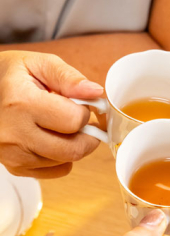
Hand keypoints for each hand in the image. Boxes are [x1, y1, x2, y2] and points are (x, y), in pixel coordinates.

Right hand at [0, 51, 102, 177]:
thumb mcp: (37, 64)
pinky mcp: (16, 167)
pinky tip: (52, 139)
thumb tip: (95, 92)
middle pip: (74, 149)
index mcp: (21, 103)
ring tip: (60, 126)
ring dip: (74, 145)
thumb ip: (68, 77)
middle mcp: (15, 133)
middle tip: (82, 121)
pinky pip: (56, 171)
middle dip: (88, 135)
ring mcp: (14, 154)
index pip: (74, 120)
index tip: (79, 104)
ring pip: (66, 161)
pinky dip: (62, 158)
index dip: (84, 111)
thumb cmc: (8, 76)